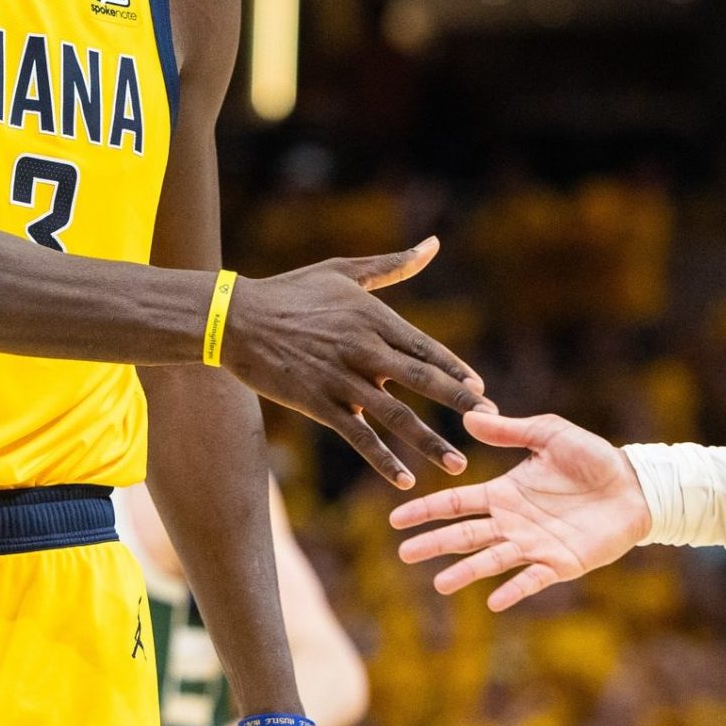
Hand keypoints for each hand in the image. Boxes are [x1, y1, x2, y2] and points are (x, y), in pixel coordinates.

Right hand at [225, 238, 489, 487]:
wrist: (235, 319)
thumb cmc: (291, 291)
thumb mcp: (344, 270)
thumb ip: (393, 265)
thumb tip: (434, 245)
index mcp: (372, 316)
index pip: (425, 347)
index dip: (455, 370)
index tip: (482, 389)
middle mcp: (363, 349)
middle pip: (421, 380)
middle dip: (458, 403)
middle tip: (490, 422)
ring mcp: (341, 379)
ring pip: (396, 415)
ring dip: (429, 442)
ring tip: (457, 466)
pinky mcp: (318, 404)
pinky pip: (358, 437)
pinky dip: (383, 459)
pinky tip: (404, 480)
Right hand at [387, 410, 649, 609]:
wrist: (634, 485)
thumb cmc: (593, 458)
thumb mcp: (549, 434)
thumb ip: (511, 430)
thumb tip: (470, 418)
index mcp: (505, 492)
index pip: (457, 503)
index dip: (428, 510)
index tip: (396, 518)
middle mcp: (513, 522)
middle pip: (465, 534)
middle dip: (434, 543)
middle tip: (404, 554)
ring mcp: (534, 545)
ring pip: (491, 560)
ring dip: (466, 572)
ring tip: (441, 584)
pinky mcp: (560, 563)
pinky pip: (532, 579)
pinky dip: (513, 590)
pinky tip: (494, 602)